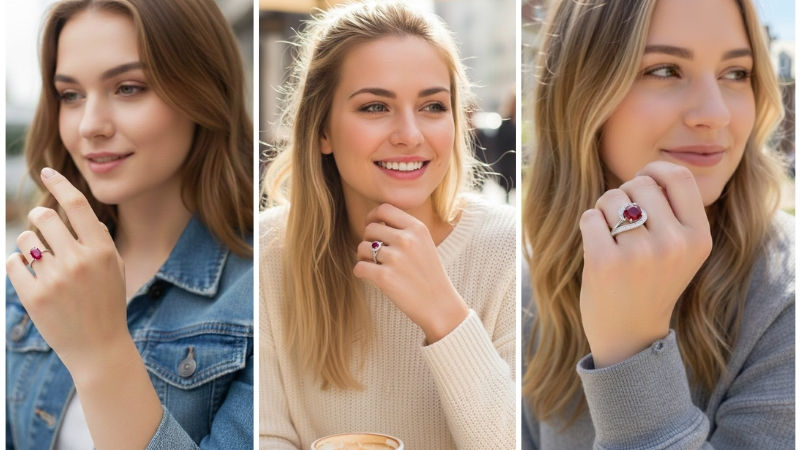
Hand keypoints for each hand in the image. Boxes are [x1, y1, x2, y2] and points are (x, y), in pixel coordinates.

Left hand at [6, 167, 127, 376]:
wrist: (99, 348)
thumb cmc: (107, 304)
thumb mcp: (115, 268)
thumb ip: (98, 240)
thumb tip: (76, 211)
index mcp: (102, 251)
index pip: (77, 205)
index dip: (59, 184)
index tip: (46, 173)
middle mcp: (79, 261)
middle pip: (45, 217)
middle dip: (38, 218)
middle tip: (40, 225)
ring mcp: (55, 279)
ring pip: (26, 240)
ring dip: (28, 244)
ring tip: (39, 260)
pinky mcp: (34, 297)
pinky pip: (13, 264)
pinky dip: (17, 265)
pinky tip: (29, 275)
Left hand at [353, 203, 467, 342]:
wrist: (440, 306)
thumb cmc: (429, 275)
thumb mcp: (425, 244)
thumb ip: (404, 230)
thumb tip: (374, 221)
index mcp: (417, 228)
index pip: (384, 209)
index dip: (372, 216)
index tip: (371, 226)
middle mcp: (406, 239)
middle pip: (369, 229)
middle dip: (368, 240)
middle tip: (375, 254)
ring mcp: (395, 258)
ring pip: (361, 248)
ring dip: (363, 257)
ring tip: (375, 267)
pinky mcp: (384, 277)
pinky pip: (358, 267)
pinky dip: (361, 272)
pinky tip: (371, 277)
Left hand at [578, 161, 711, 366]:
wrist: (630, 335)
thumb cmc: (651, 283)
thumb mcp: (681, 250)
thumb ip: (674, 211)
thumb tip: (650, 171)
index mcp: (698, 238)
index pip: (678, 176)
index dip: (654, 170)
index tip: (642, 182)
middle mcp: (673, 244)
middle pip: (639, 184)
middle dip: (624, 195)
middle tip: (622, 224)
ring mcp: (639, 254)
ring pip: (612, 198)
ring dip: (604, 210)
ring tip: (611, 236)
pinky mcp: (605, 262)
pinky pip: (590, 217)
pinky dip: (589, 225)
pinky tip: (597, 246)